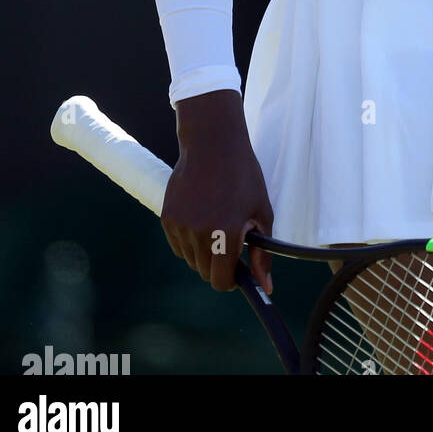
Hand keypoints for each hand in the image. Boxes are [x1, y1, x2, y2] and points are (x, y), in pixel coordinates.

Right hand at [161, 90, 274, 293]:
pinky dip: (189, 239)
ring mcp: (180, 226)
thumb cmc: (243, 176)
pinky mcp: (167, 218)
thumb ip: (261, 254)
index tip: (239, 269)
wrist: (213, 144)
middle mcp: (199, 234)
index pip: (221, 282)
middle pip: (205, 272)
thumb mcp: (261, 212)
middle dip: (219, 264)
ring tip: (217, 221)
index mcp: (226, 235)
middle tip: (231, 240)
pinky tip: (202, 215)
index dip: (232, 280)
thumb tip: (265, 287)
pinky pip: (178, 244)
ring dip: (203, 251)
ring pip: (190, 259)